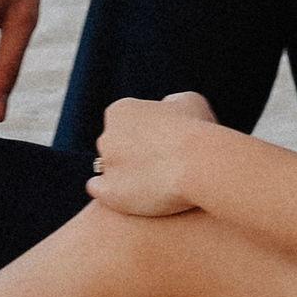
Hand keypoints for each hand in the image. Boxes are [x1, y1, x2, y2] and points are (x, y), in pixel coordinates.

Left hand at [88, 92, 217, 217]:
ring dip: (123, 175)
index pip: (123, 123)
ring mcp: (106, 165)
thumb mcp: (187, 102)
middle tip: (156, 166)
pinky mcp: (109, 193)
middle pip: (114, 146)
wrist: (196, 164)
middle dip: (130, 154)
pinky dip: (110, 192)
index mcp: (120, 110)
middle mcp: (107, 136)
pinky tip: (127, 195)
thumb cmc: (197, 129)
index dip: (142, 135)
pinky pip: (99, 190)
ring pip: (107, 169)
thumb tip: (168, 110)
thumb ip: (171, 104)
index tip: (159, 145)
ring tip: (148, 185)